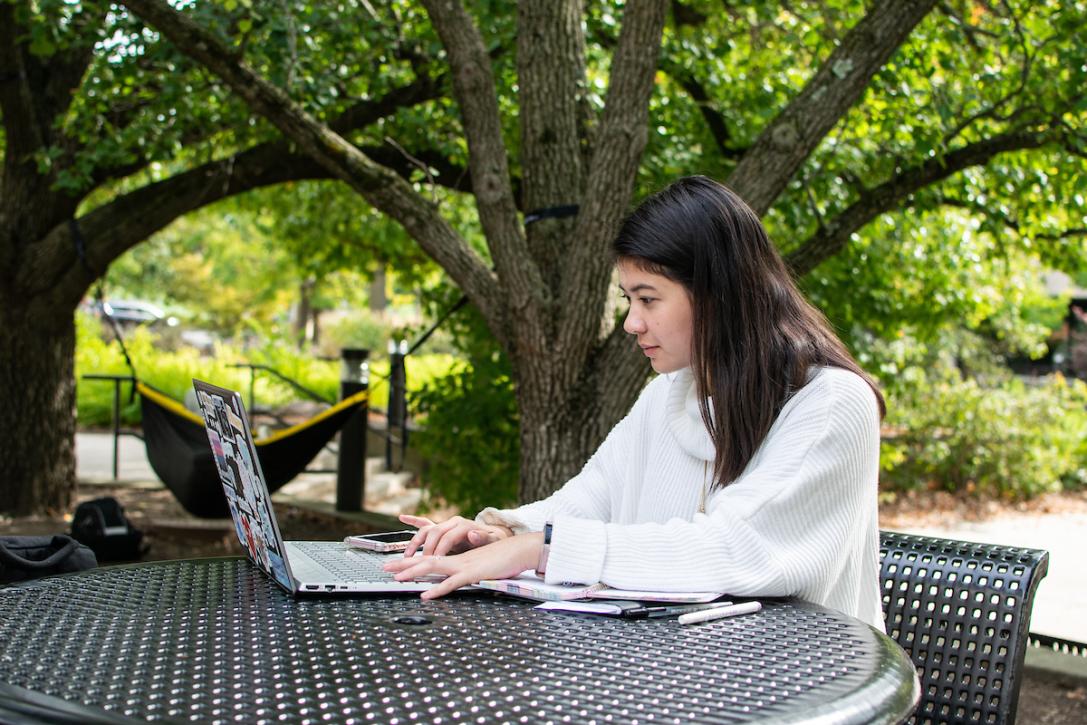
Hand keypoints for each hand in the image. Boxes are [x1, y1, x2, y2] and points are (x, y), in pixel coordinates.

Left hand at [383, 533, 543, 598]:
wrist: (521, 550)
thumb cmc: (505, 559)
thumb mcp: (483, 565)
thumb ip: (470, 571)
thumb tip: (459, 577)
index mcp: (459, 558)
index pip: (430, 557)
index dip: (412, 561)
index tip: (396, 564)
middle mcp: (458, 559)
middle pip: (425, 560)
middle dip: (404, 564)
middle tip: (385, 568)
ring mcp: (464, 565)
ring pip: (433, 567)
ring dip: (413, 573)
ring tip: (397, 579)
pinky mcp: (474, 573)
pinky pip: (452, 582)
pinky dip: (437, 589)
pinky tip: (425, 595)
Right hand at [399, 513, 512, 556]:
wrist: (492, 535)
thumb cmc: (492, 540)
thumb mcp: (492, 541)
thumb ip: (483, 538)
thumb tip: (473, 534)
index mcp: (464, 525)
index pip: (447, 537)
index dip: (440, 550)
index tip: (434, 562)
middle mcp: (453, 522)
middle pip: (434, 533)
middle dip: (426, 549)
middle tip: (421, 563)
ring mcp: (446, 525)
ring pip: (426, 530)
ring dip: (415, 542)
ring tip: (407, 556)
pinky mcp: (441, 529)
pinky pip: (425, 523)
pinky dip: (413, 520)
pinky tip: (402, 518)